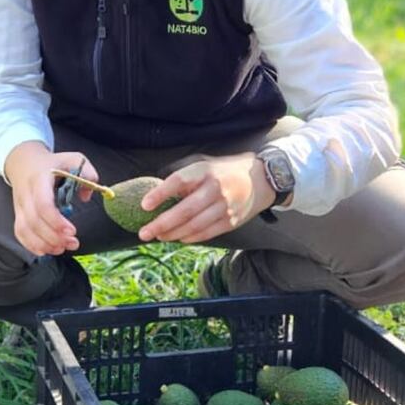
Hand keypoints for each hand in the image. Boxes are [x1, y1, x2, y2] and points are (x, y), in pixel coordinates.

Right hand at [4, 141, 98, 255]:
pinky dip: (31, 245)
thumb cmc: (53, 163)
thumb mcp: (73, 159)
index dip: (56, 221)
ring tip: (62, 249)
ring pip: (24, 229)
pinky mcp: (17, 214)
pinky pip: (19, 233)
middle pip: (34, 221)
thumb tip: (86, 196)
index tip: (72, 231)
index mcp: (40, 179)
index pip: (43, 204)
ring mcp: (19, 205)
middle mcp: (26, 193)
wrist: (24, 161)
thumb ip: (87, 173)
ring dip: (43, 244)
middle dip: (53, 237)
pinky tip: (46, 251)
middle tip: (73, 243)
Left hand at [137, 153, 275, 243]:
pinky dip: (190, 238)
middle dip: (161, 224)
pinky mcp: (231, 221)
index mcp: (205, 171)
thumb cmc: (224, 172)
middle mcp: (215, 189)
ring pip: (194, 226)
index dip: (161, 193)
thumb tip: (157, 193)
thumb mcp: (205, 166)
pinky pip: (206, 233)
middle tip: (144, 232)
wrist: (261, 180)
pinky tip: (178, 238)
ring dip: (173, 234)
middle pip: (184, 210)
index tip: (145, 205)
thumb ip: (184, 178)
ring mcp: (225, 207)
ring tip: (158, 236)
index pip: (179, 181)